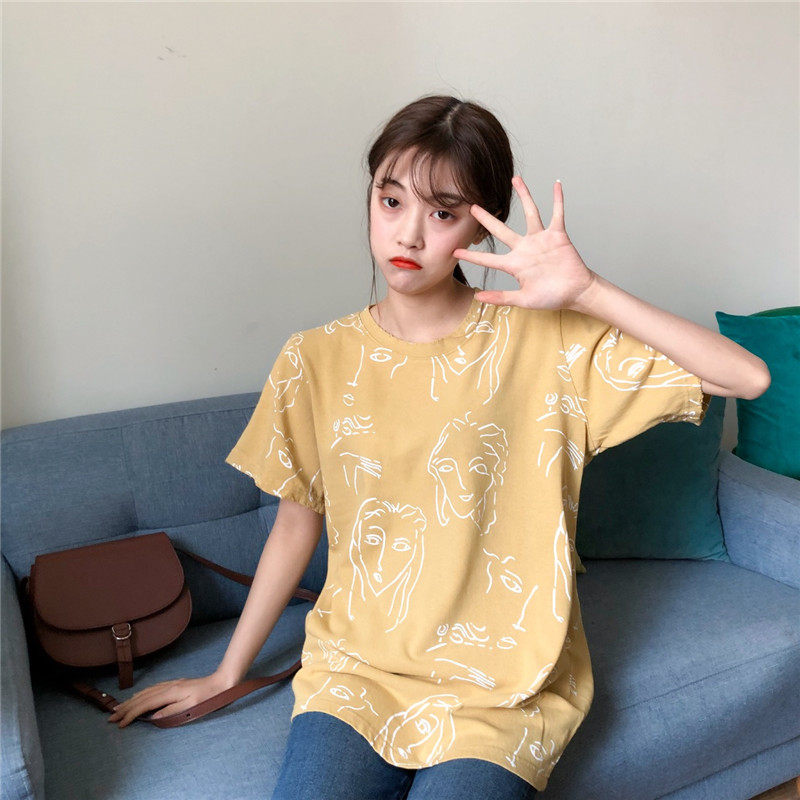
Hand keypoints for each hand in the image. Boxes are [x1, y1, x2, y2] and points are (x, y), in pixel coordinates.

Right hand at [106, 671, 236, 727]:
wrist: (221, 682)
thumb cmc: (208, 698)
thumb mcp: (190, 708)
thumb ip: (170, 712)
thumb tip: (152, 718)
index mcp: (170, 693)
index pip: (145, 705)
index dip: (131, 714)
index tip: (119, 724)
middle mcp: (168, 687)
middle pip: (142, 697)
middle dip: (126, 707)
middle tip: (111, 717)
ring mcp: (171, 684)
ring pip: (146, 692)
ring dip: (132, 700)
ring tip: (120, 708)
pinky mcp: (175, 684)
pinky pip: (152, 689)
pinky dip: (142, 694)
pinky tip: (140, 696)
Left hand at [453, 177, 596, 310]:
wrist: (575, 292)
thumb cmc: (551, 297)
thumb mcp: (524, 300)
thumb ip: (502, 297)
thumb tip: (478, 298)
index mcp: (515, 264)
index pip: (489, 259)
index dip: (473, 256)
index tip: (455, 251)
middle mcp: (525, 248)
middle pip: (502, 230)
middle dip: (487, 219)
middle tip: (472, 206)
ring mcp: (541, 240)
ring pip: (530, 213)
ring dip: (524, 196)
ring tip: (515, 179)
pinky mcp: (558, 235)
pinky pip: (557, 214)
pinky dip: (557, 200)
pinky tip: (556, 185)